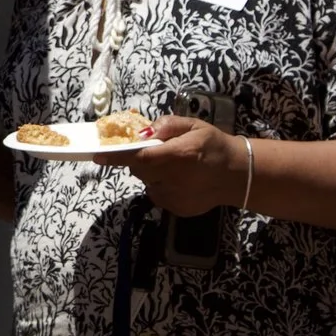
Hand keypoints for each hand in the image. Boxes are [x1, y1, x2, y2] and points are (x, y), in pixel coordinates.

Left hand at [125, 115, 246, 216]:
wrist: (238, 175)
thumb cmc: (214, 146)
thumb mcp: (194, 125)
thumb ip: (167, 126)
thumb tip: (142, 133)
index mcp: (179, 155)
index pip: (139, 157)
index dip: (117, 156)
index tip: (98, 156)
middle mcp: (174, 179)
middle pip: (139, 169)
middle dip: (140, 160)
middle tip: (158, 152)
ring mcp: (174, 197)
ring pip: (146, 182)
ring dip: (152, 173)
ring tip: (175, 166)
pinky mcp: (175, 209)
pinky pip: (157, 193)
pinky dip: (161, 185)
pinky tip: (181, 180)